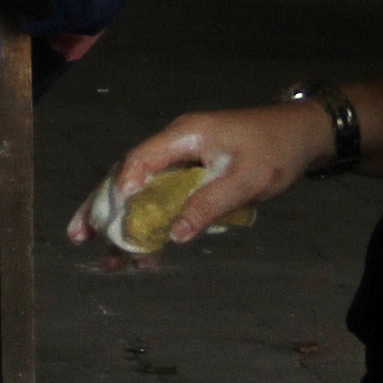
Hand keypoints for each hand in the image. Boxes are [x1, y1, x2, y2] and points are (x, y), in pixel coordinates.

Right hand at [65, 101, 336, 258]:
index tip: (109, 218)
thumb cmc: (277, 150)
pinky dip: (148, 217)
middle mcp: (175, 143)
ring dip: (121, 216)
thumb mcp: (247, 179)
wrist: (303, 134)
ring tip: (99, 248)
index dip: (121, 188)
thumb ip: (209, 204)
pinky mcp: (191, 170)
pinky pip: (161, 193)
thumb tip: (174, 234)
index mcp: (184, 134)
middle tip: (79, 235)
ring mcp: (181, 156)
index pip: (140, 160)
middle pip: (128, 174)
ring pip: (140, 187)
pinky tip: (142, 245)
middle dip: (103, 205)